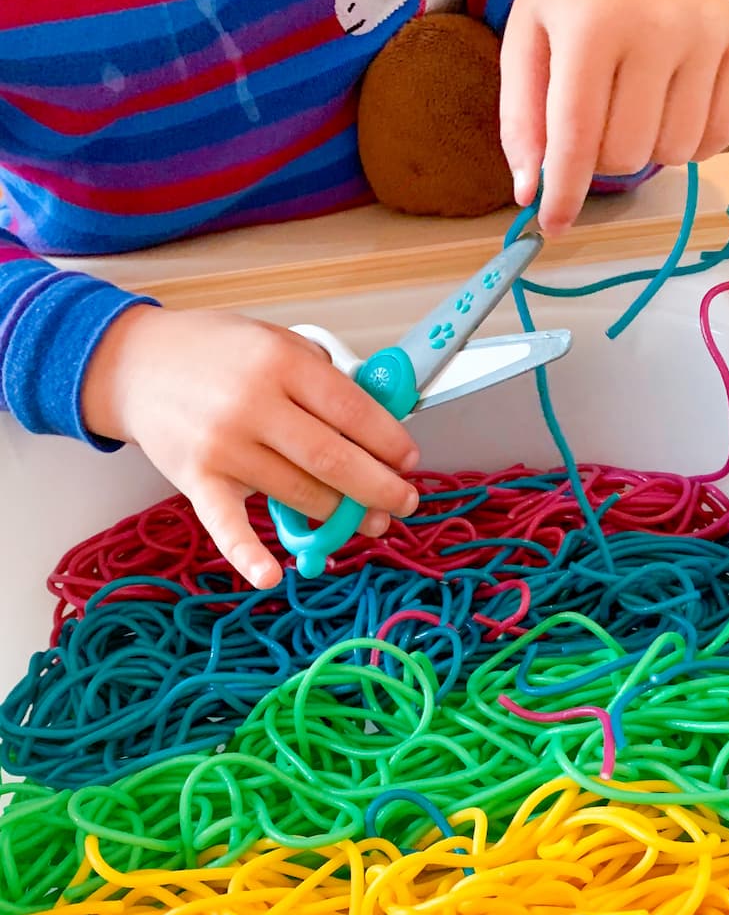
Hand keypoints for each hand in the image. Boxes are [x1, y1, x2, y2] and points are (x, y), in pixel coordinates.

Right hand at [81, 306, 419, 589]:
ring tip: (368, 522)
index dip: (388, 441)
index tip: (408, 459)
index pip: (352, 410)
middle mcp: (253, 404)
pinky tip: (272, 574)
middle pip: (332, 458)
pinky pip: (226, 525)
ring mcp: (223, 445)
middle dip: (378, 488)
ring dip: (340, 516)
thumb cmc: (213, 353)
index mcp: (280, 363)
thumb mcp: (274, 340)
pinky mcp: (196, 479)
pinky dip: (248, 554)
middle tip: (404, 502)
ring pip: (298, 492)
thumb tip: (376, 424)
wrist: (134, 364)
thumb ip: (321, 377)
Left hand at [500, 0, 728, 233]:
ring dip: (649, 149)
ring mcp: (706, 33)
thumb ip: (523, 117)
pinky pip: (721, 135)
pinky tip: (673, 109)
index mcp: (592, 25)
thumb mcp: (530, 38)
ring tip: (636, 107)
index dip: (563, 193)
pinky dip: (693, 141)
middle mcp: (657, 26)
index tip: (553, 226)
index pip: (576, 138)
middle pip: (626, 155)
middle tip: (599, 123)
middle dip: (603, 159)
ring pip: (675, 153)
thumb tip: (530, 193)